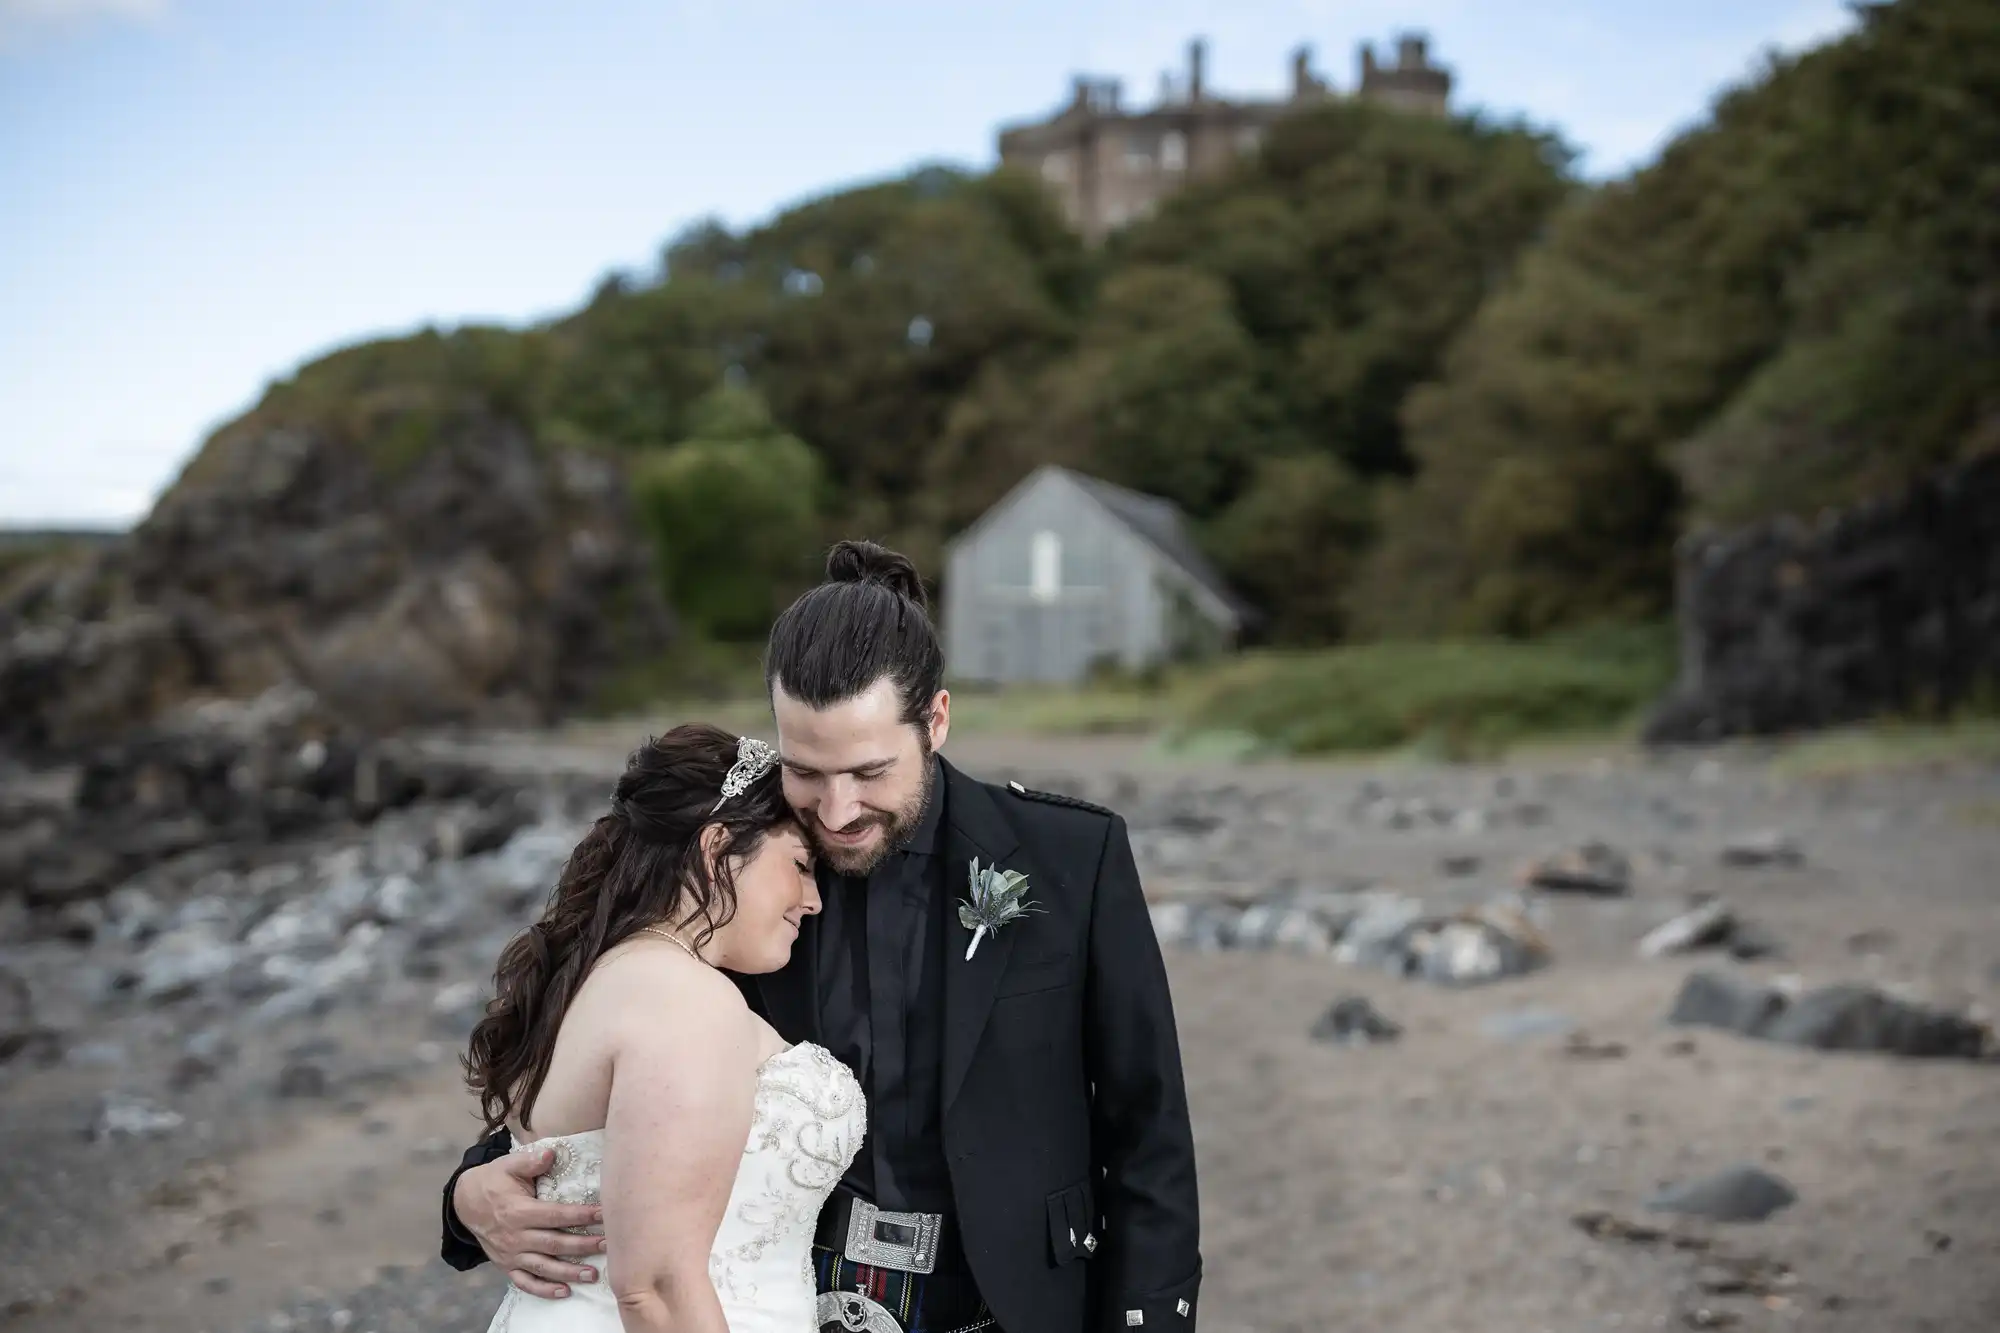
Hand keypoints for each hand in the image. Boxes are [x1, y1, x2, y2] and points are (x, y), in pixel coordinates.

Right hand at [455, 1148, 606, 1297]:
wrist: (464, 1203)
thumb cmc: (494, 1181)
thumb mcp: (509, 1165)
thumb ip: (530, 1161)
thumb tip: (551, 1152)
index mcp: (518, 1211)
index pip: (556, 1215)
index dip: (580, 1215)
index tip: (604, 1214)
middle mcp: (515, 1236)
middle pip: (554, 1244)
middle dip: (583, 1246)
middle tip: (608, 1246)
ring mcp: (510, 1254)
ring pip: (544, 1267)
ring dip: (569, 1272)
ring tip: (593, 1275)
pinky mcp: (506, 1266)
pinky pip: (525, 1282)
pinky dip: (544, 1290)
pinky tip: (565, 1292)